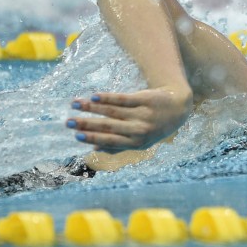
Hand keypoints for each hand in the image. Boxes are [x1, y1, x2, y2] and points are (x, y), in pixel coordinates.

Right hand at [67, 87, 194, 152]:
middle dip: (86, 124)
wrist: (178, 107)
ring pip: (113, 111)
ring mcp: (143, 114)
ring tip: (75, 104)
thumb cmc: (155, 126)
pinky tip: (94, 96)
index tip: (76, 136)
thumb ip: (120, 146)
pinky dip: (108, 98)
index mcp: (136, 143)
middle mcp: (140, 130)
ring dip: (91, 108)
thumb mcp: (142, 141)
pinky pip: (123, 99)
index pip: (110, 141)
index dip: (92, 139)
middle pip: (108, 126)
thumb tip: (96, 150)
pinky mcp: (145, 99)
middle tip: (68, 122)